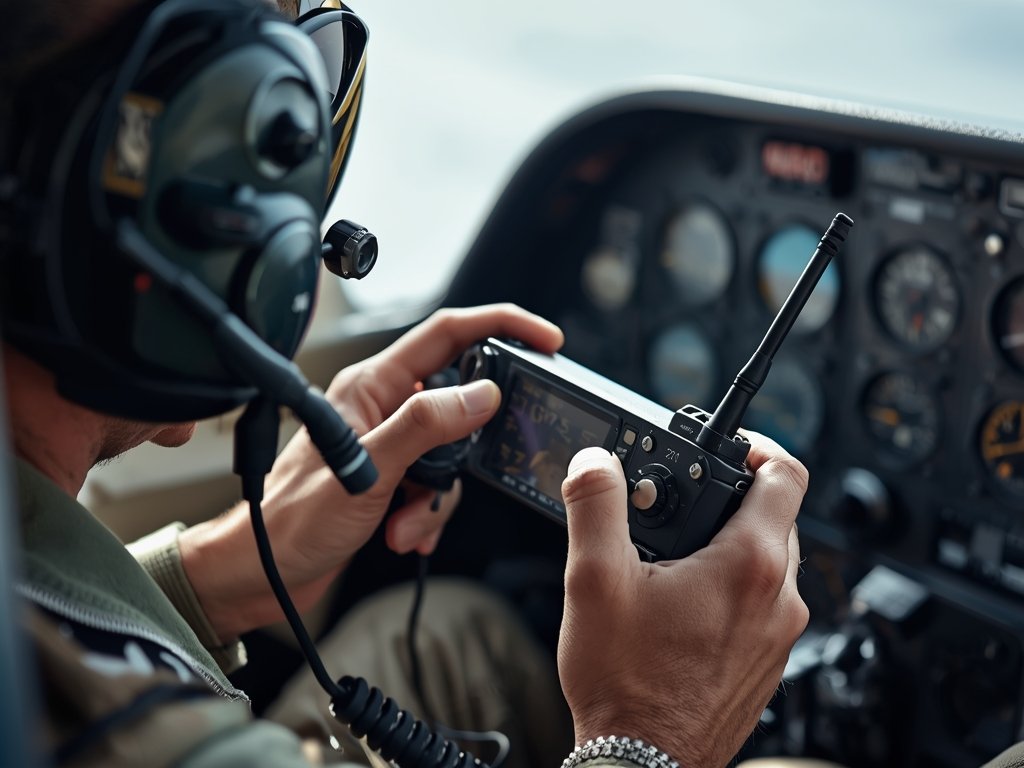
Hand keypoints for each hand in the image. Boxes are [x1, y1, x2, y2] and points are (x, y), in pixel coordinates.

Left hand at [180, 304, 562, 638]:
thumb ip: (425, 427)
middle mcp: (384, 408)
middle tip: (450, 478)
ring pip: (453, 455)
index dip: (501, 326)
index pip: (448, 334)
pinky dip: (429, 515)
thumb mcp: (367, 472)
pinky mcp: (393, 479)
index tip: (544, 339)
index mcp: (373, 385)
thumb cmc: (291, 520)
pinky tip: (402, 532)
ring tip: (403, 522)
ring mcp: (390, 445)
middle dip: (466, 451)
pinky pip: (438, 487)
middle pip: (459, 403)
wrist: (262, 576)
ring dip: (438, 498)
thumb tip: (481, 396)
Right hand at [557, 433, 808, 767]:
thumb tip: (593, 460)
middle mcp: (779, 599)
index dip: (758, 445)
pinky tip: (683, 605)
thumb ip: (595, 505)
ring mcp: (778, 636)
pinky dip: (731, 588)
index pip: (785, 474)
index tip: (731, 444)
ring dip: (729, 545)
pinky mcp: (766, 663)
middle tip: (681, 501)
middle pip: (775, 517)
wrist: (644, 763)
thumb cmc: (626, 684)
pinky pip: (761, 604)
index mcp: (750, 565)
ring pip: (768, 562)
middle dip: (731, 498)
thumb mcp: (594, 579)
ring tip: (674, 556)